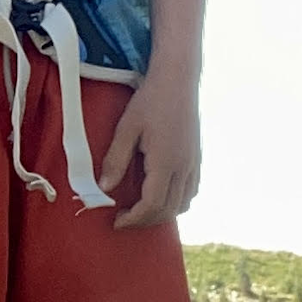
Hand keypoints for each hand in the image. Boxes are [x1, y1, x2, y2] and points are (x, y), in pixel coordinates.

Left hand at [101, 72, 200, 227]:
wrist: (178, 80)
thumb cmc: (150, 100)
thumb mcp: (127, 128)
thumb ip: (116, 159)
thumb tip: (104, 188)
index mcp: (166, 163)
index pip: (152, 205)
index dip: (134, 219)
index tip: (117, 222)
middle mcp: (184, 168)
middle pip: (168, 210)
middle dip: (145, 220)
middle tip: (124, 219)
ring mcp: (194, 163)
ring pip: (182, 203)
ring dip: (162, 213)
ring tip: (140, 210)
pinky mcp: (197, 158)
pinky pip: (191, 191)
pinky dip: (176, 201)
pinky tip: (161, 194)